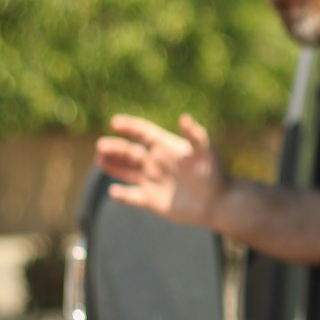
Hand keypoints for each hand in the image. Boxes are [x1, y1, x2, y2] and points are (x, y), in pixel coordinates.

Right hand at [94, 114, 228, 228]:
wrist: (219, 202)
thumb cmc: (213, 174)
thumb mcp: (205, 152)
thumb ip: (195, 135)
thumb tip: (184, 117)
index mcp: (166, 147)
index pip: (144, 133)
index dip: (130, 126)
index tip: (115, 122)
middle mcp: (156, 162)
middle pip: (130, 151)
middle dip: (115, 147)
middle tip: (101, 145)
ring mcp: (153, 181)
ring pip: (127, 171)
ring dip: (113, 165)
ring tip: (100, 159)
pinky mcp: (151, 201)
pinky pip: (131, 197)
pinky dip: (122, 195)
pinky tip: (114, 191)